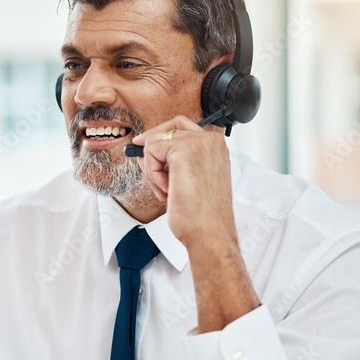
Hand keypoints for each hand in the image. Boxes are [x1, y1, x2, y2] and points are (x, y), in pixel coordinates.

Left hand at [128, 117, 258, 332]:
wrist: (209, 232)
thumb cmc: (200, 215)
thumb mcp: (189, 180)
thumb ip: (174, 161)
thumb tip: (144, 146)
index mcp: (216, 147)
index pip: (182, 127)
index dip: (160, 135)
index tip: (143, 145)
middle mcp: (211, 140)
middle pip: (168, 127)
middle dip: (152, 150)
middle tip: (149, 170)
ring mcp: (199, 142)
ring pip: (155, 141)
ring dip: (153, 170)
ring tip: (167, 191)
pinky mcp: (184, 149)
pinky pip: (151, 152)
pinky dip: (152, 174)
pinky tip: (167, 190)